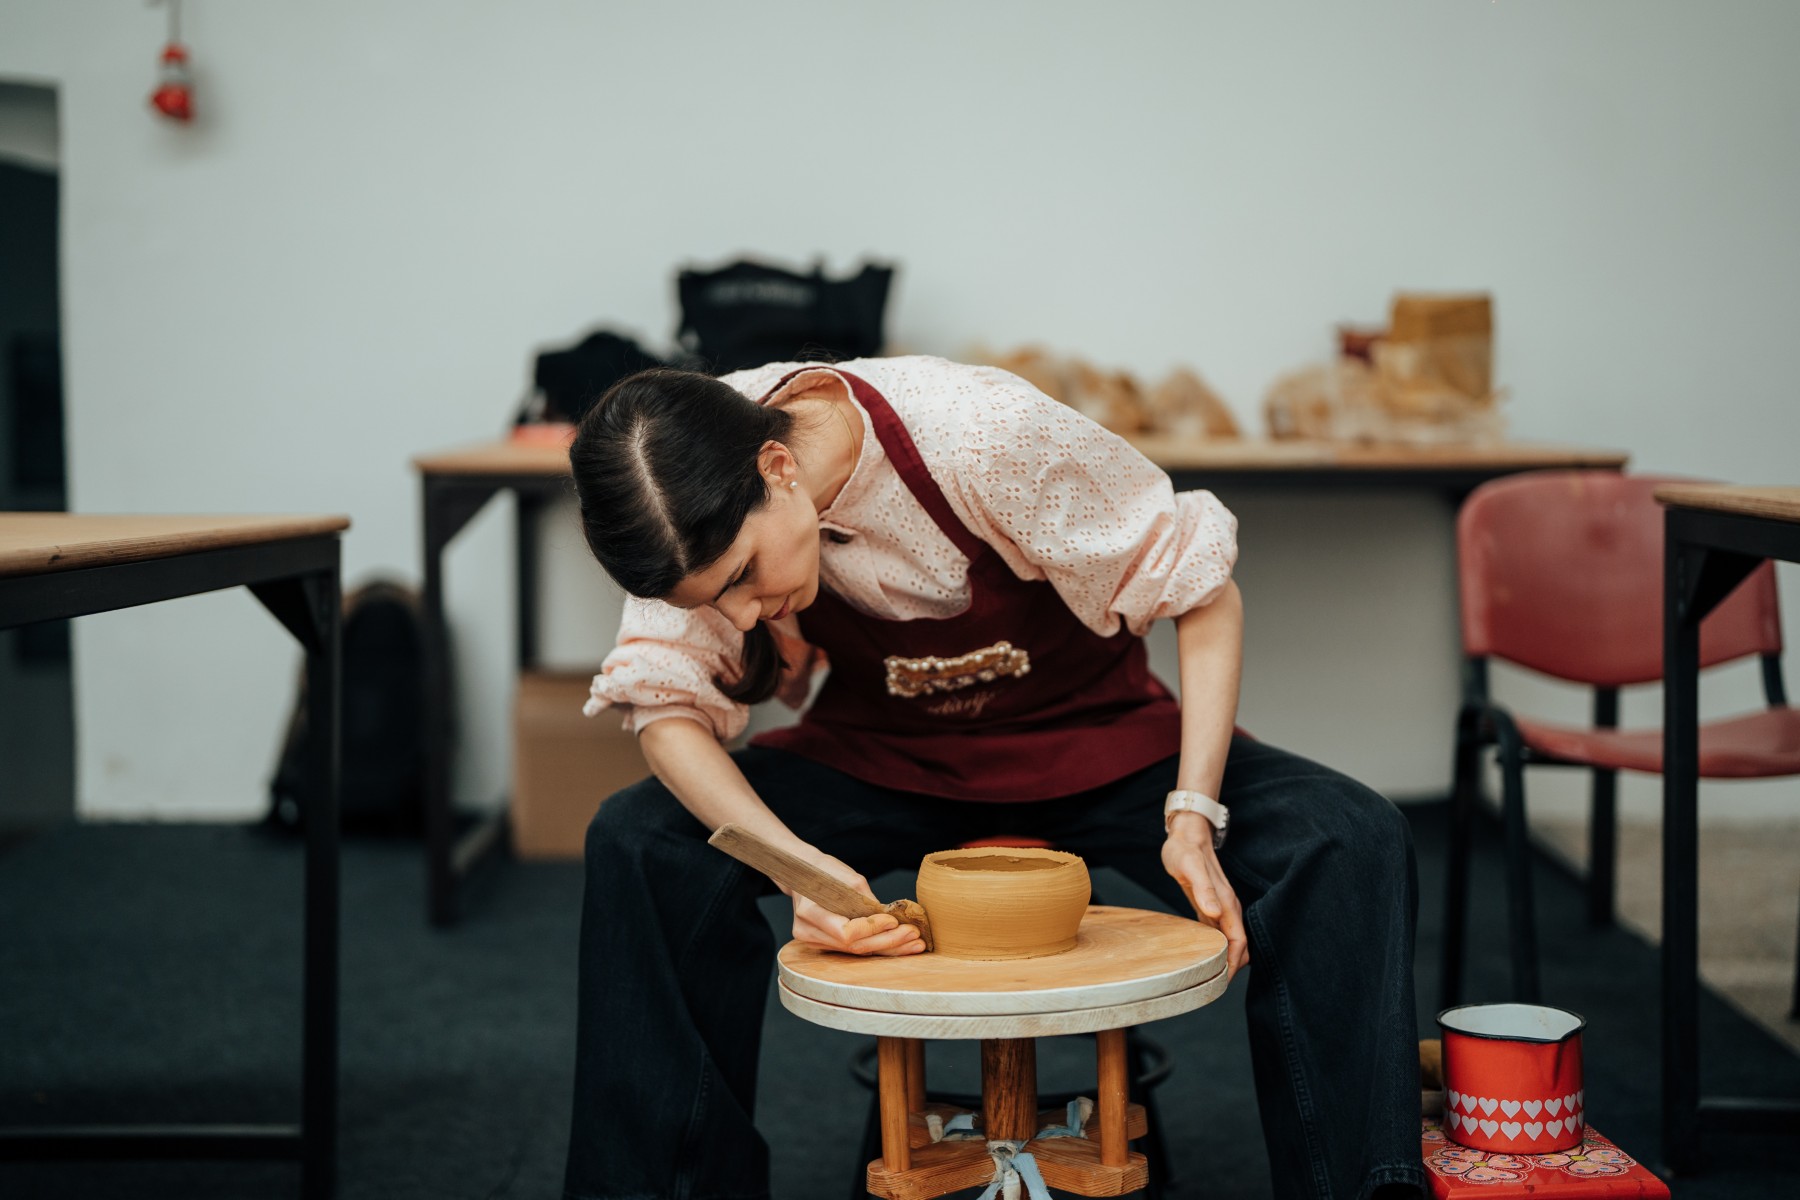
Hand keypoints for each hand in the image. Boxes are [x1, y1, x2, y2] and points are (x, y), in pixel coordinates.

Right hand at [782, 845, 925, 956]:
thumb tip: (891, 919)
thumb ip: (867, 901)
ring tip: (914, 943)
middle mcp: (808, 932)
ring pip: (855, 951)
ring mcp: (813, 940)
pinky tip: (899, 944)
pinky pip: (852, 948)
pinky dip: (876, 945)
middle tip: (913, 935)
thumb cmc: (825, 870)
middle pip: (853, 946)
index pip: (846, 932)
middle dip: (887, 942)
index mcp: (809, 912)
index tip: (894, 920)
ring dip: (887, 948)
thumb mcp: (849, 878)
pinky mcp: (823, 944)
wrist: (802, 874)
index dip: (872, 928)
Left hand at [1161, 813, 1248, 979]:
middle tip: (1215, 987)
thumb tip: (1215, 913)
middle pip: (1238, 945)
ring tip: (1212, 978)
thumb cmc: (1185, 850)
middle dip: (1232, 967)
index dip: (1234, 963)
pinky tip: (1207, 957)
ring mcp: (1220, 907)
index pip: (1238, 941)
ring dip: (1226, 959)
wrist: (1186, 835)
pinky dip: (1218, 948)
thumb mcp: (1190, 867)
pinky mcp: (1210, 906)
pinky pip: (1219, 933)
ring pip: (1230, 941)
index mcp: (1226, 902)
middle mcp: (1227, 907)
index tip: (1223, 981)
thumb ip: (1203, 889)